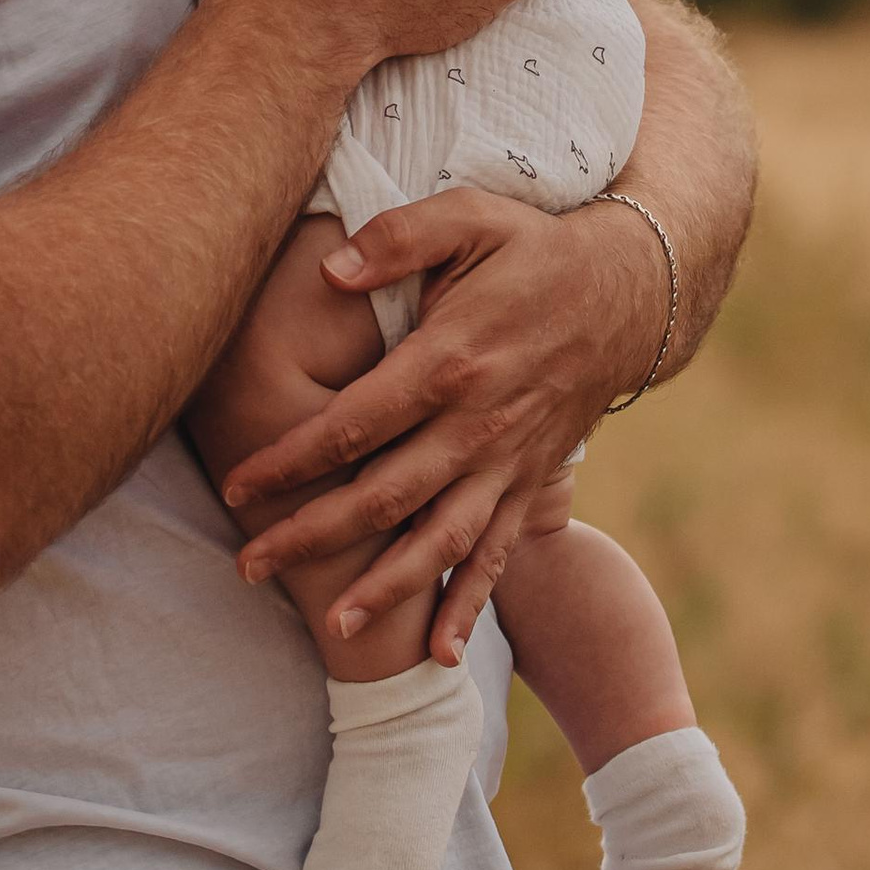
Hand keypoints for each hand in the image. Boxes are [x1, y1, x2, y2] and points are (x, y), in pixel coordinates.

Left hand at [219, 186, 671, 657]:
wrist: (630, 293)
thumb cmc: (535, 250)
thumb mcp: (472, 216)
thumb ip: (398, 237)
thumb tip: (328, 269)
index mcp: (451, 361)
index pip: (354, 421)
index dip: (293, 458)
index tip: (239, 486)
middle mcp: (478, 425)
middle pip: (384, 496)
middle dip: (312, 535)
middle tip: (247, 567)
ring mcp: (508, 463)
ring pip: (441, 541)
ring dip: (387, 589)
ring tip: (335, 626)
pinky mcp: (531, 484)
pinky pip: (499, 554)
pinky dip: (471, 605)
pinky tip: (438, 652)